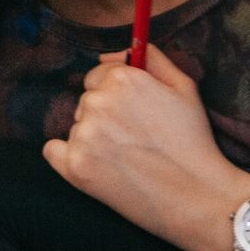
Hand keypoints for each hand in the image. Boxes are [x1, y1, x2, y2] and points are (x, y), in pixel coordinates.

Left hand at [42, 48, 248, 250]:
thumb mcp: (184, 87)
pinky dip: (67, 157)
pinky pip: (53, 151)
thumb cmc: (193, 141)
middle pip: (86, 102)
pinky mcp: (74, 166)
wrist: (196, 196)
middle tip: (135, 141)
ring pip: (76, 127)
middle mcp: (98, 102)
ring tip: (126, 159)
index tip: (133, 116)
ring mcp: (83, 135)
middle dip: (105, 117)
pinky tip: (96, 166)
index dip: (116, 97)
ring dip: (93, 139)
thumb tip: (110, 54)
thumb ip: (150, 58)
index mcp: (122, 78)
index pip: (98, 77)